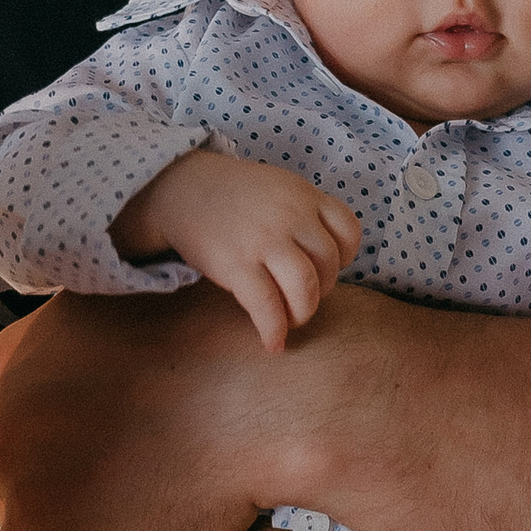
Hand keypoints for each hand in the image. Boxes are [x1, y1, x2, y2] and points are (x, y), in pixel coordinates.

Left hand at [0, 283, 284, 530]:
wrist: (263, 392)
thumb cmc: (205, 343)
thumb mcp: (104, 318)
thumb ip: (63, 351)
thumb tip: (56, 382)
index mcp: (1, 374)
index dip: (35, 458)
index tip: (72, 465)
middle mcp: (4, 443)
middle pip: (5, 500)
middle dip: (44, 514)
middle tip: (101, 513)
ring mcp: (41, 511)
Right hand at [115, 149, 360, 351]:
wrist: (181, 188)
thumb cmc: (234, 195)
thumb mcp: (279, 187)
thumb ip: (305, 213)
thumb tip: (329, 258)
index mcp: (303, 195)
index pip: (348, 232)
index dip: (344, 258)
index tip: (326, 269)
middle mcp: (290, 216)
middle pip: (329, 265)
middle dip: (322, 290)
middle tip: (302, 297)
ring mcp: (264, 240)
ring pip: (306, 288)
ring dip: (303, 313)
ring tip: (290, 320)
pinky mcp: (236, 264)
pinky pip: (267, 307)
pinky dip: (274, 331)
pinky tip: (272, 343)